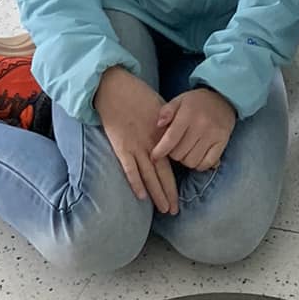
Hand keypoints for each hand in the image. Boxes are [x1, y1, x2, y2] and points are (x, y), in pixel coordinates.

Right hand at [94, 65, 176, 212]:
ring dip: (156, 193)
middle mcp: (152, 143)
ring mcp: (136, 146)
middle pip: (162, 173)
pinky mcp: (121, 147)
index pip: (173, 162)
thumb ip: (167, 127)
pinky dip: (136, 182)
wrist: (117, 89)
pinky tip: (142, 197)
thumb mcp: (161, 110)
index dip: (176, 180)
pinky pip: (129, 168)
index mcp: (163, 134)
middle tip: (174, 210)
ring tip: (163, 209)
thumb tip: (177, 140)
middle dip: (168, 193)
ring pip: (148, 175)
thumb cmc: (140, 96)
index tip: (182, 193)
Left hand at [152, 85, 236, 172]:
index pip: (171, 138)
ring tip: (187, 149)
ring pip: (191, 162)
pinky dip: (199, 164)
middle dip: (173, 153)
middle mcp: (202, 124)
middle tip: (175, 146)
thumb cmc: (196, 103)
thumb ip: (166, 111)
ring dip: (185, 159)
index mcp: (188, 113)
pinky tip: (198, 155)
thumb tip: (158, 124)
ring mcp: (213, 135)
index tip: (154, 156)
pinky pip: (205, 164)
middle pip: (179, 154)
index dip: (160, 150)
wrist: (224, 99)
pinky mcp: (222, 143)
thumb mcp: (179, 100)